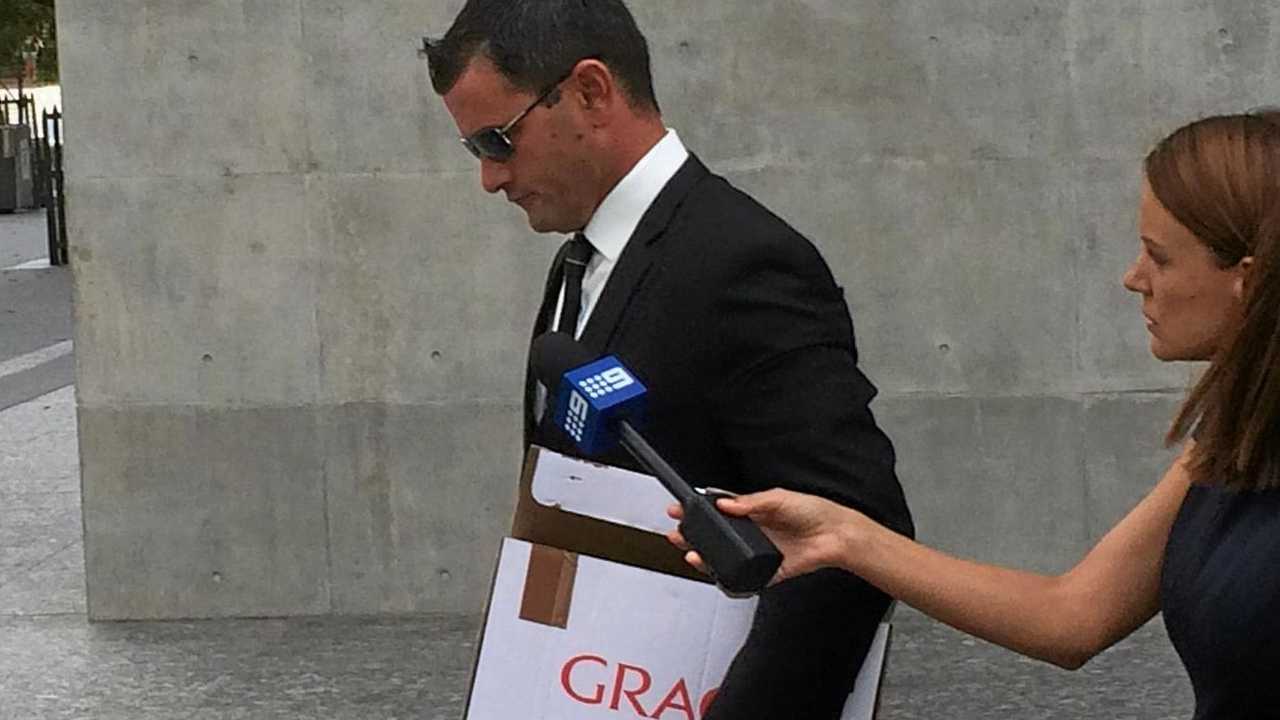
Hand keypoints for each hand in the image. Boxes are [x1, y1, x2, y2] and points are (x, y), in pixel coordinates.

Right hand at [666, 489, 861, 585]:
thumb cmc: (813, 511)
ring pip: (723, 558)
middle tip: (677, 533)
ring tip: (692, 552)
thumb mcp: (778, 498)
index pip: (717, 512)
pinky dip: (726, 579)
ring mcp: (756, 554)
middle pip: (714, 537)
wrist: (835, 536)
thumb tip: (725, 503)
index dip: (697, 512)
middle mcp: (751, 533)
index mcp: (751, 512)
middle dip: (692, 535)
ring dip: (704, 557)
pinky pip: (742, 579)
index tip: (679, 509)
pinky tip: (716, 572)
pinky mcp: (766, 572)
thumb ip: (750, 502)